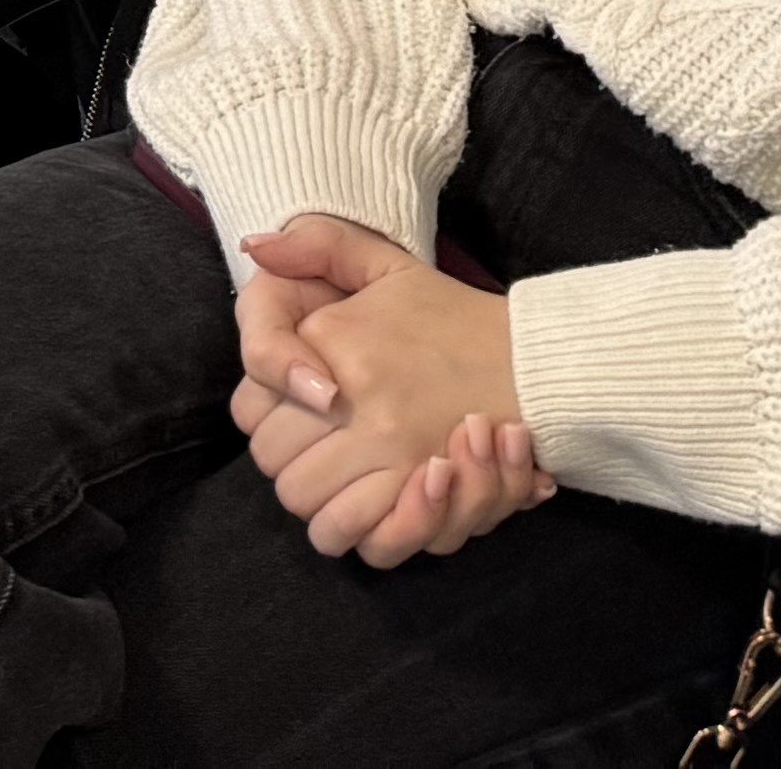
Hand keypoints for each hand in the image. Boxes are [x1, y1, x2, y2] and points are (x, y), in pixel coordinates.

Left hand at [231, 215, 539, 565]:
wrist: (530, 358)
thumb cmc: (450, 313)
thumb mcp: (384, 263)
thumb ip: (316, 244)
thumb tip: (255, 246)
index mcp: (335, 340)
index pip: (250, 408)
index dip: (263, 418)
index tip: (292, 414)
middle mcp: (355, 398)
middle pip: (274, 463)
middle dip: (288, 463)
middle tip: (317, 452)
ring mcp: (391, 448)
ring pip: (310, 505)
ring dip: (319, 503)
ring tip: (341, 483)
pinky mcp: (426, 490)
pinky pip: (365, 537)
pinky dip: (360, 533)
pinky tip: (369, 510)